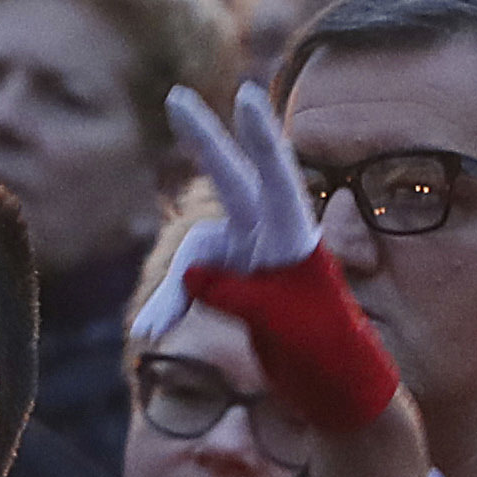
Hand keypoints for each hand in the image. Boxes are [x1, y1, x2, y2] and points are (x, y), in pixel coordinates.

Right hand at [152, 85, 397, 434]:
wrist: (327, 380)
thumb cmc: (319, 350)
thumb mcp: (280, 324)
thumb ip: (233, 292)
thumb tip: (189, 275)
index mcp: (296, 240)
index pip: (279, 181)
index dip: (262, 140)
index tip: (248, 96)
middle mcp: (271, 236)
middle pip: (232, 180)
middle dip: (204, 140)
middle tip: (176, 96)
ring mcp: (249, 251)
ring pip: (196, 250)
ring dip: (172, 290)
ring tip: (150, 332)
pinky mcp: (231, 273)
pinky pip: (191, 278)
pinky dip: (170, 303)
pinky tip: (150, 332)